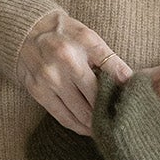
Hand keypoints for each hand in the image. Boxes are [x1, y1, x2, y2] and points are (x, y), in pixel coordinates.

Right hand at [11, 6, 132, 134]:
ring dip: (95, 123)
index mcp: (84, 44)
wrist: (26, 31)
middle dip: (110, 110)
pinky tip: (87, 129)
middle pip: (96, 98)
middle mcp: (65, 61)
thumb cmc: (65, 35)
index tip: (132, 103)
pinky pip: (62, 117)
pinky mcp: (38, 91)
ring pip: (80, 112)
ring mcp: (49, 78)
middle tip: (121, 121)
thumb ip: (110, 59)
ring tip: (106, 128)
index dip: (124, 91)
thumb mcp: (90, 37)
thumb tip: (131, 82)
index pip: (113, 73)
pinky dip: (77, 126)